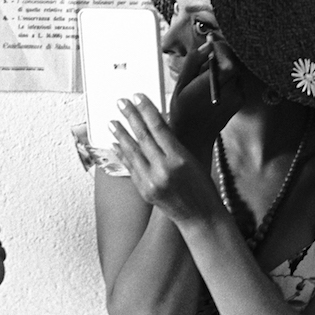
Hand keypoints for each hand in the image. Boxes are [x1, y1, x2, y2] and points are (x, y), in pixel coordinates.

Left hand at [109, 94, 221, 221]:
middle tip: (121, 103)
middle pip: (142, 137)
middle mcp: (163, 170)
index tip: (137, 97)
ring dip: (121, 135)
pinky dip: (123, 155)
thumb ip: (173, 143)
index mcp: (179, 159)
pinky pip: (131, 168)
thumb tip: (156, 123)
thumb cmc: (202, 186)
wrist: (200, 217)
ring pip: (132, 152)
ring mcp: (151, 182)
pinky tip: (117, 145)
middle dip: (130, 117)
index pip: (159, 128)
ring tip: (112, 122)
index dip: (146, 110)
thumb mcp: (192, 159)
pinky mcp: (144, 191)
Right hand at [169, 35, 242, 154]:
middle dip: (219, 58)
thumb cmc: (183, 111)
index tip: (209, 45)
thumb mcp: (181, 84)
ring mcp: (238, 96)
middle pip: (232, 62)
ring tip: (205, 80)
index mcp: (214, 85)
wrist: (193, 137)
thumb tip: (207, 46)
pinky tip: (212, 89)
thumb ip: (194, 62)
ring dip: (222, 69)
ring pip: (234, 71)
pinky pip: (235, 81)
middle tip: (203, 65)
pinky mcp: (240, 100)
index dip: (219, 49)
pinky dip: (225, 79)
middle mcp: (231, 90)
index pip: (227, 58)